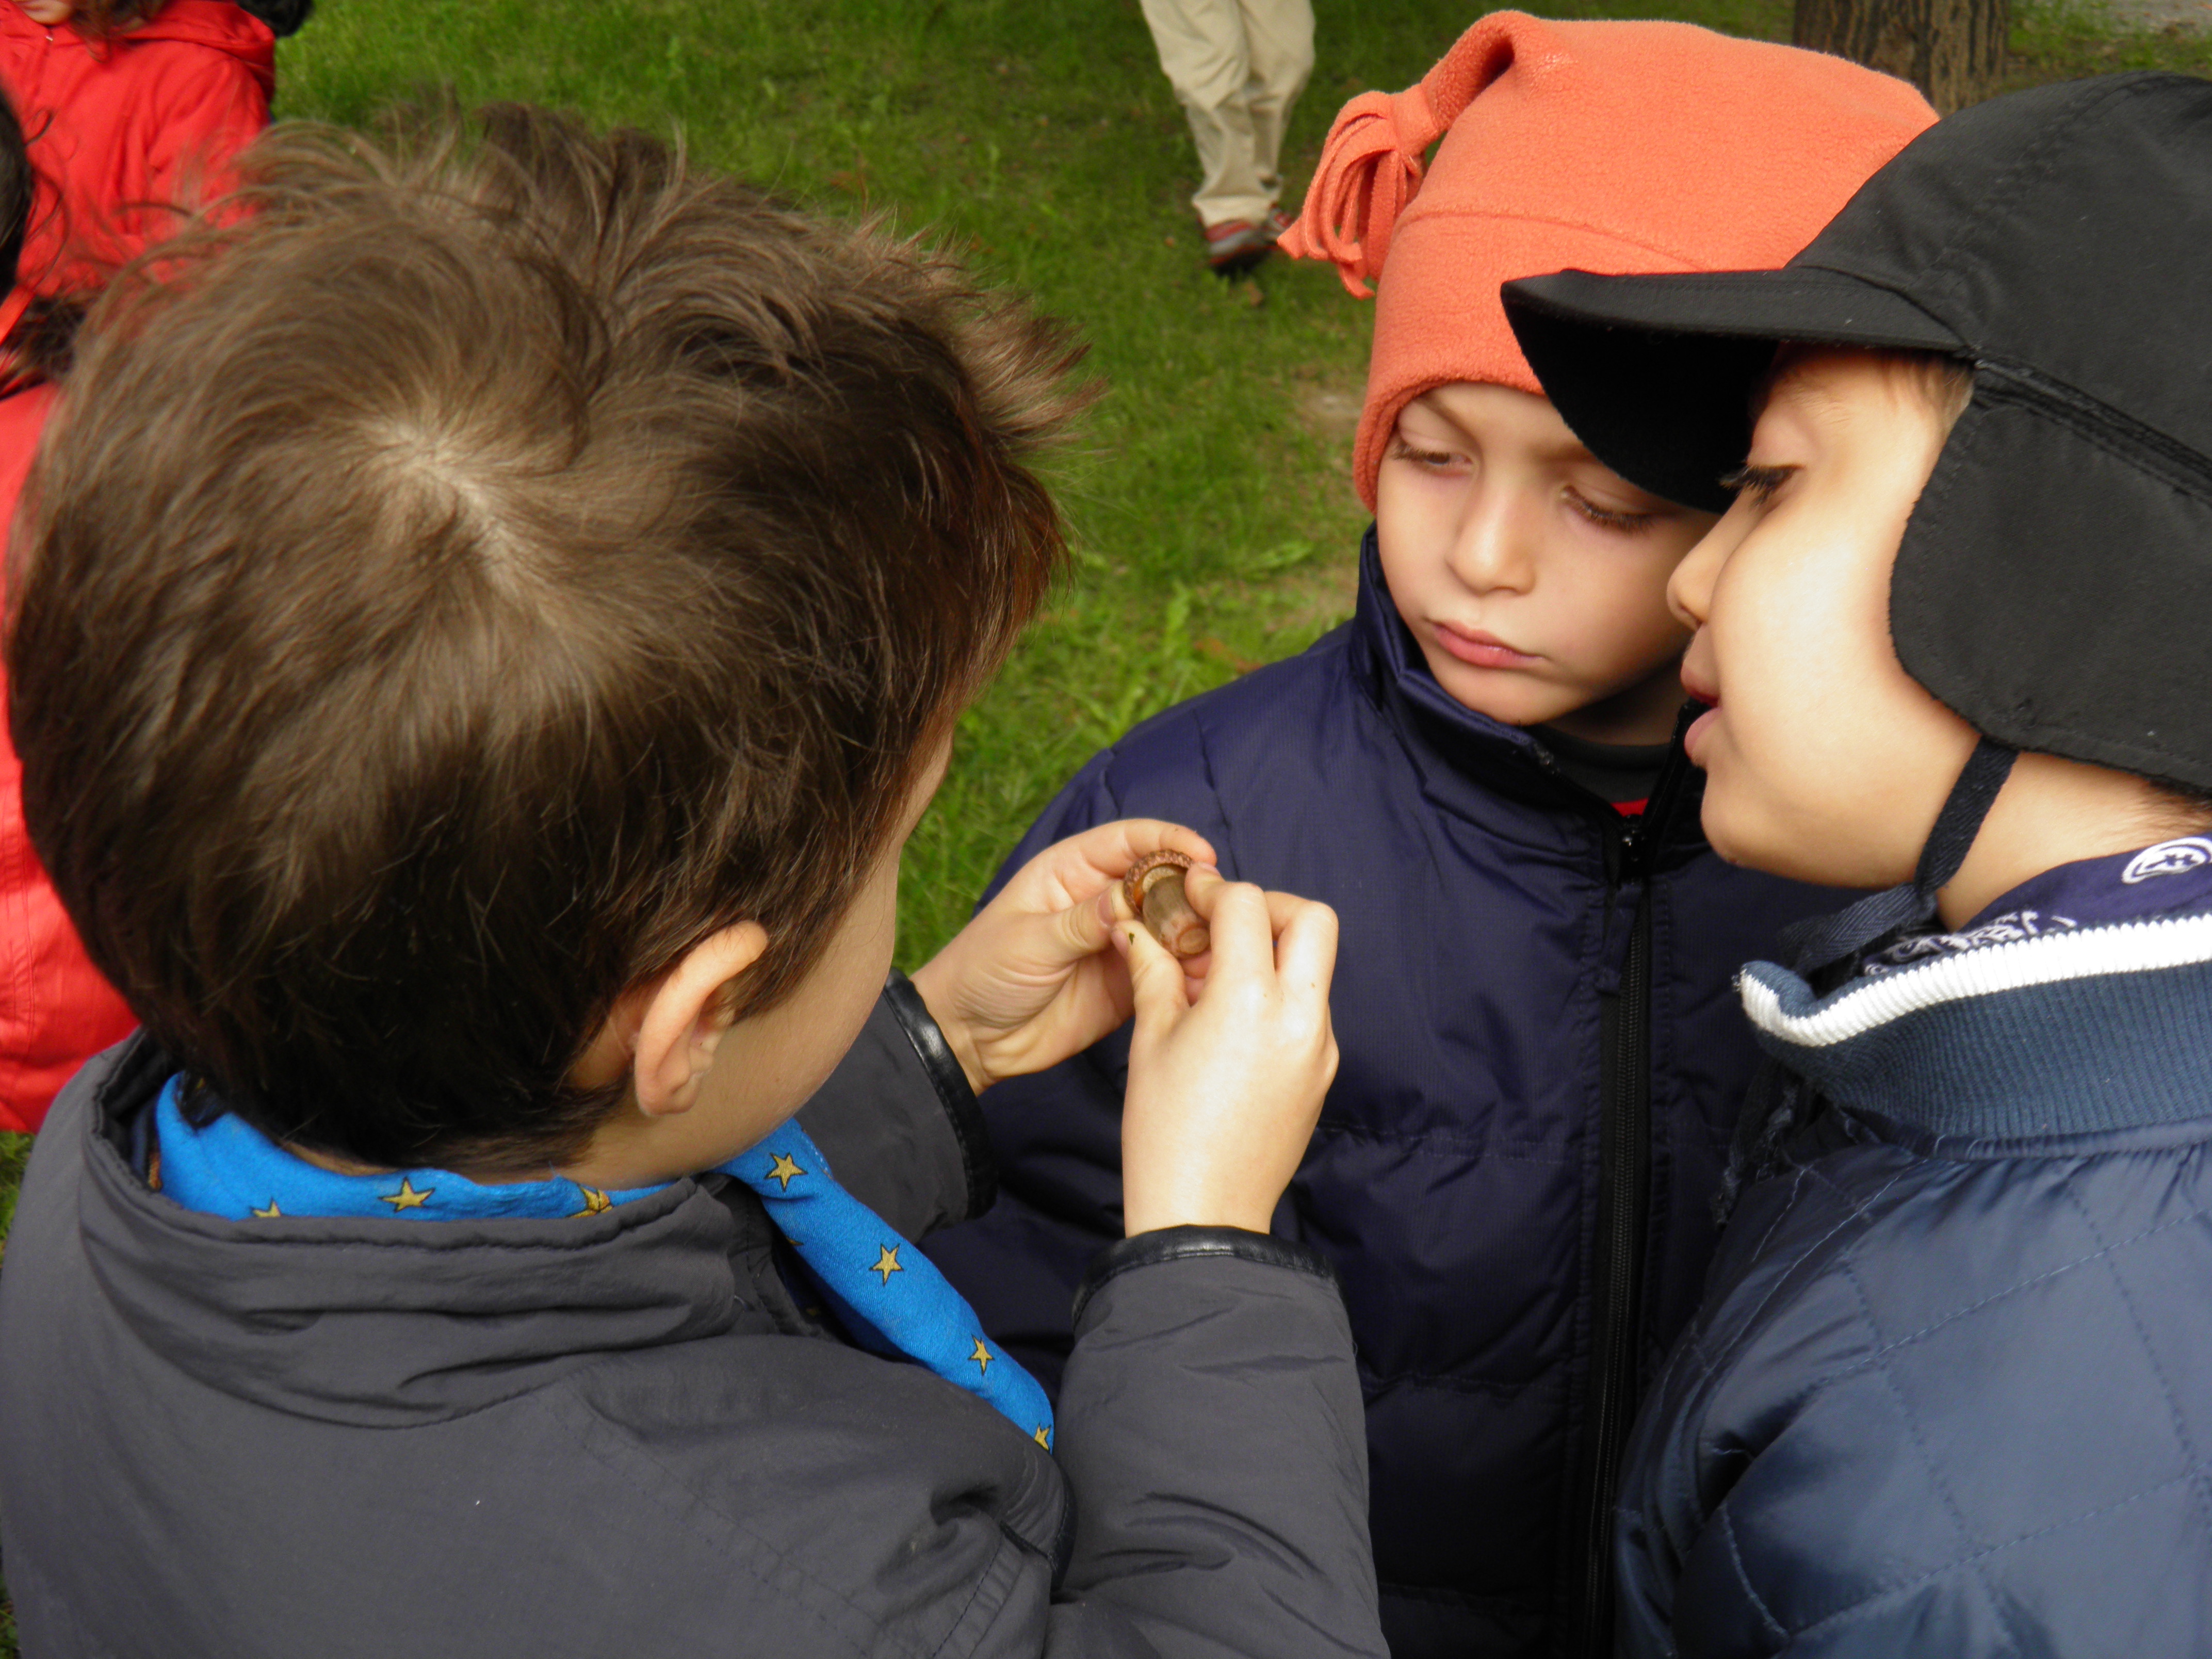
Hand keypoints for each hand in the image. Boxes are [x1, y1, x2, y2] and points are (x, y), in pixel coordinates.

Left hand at [908, 820, 1216, 1092]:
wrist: (968, 1038)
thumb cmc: (983, 972)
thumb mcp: (1028, 940)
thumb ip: (1081, 921)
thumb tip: (1129, 899)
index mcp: (1070, 871)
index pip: (1127, 842)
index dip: (1166, 841)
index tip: (1201, 853)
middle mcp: (1101, 901)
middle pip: (1160, 882)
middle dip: (1190, 889)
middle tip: (1217, 907)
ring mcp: (1117, 943)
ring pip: (1170, 927)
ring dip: (1195, 934)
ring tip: (1217, 946)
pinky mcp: (1128, 983)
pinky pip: (1166, 972)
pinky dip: (1188, 973)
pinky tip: (1204, 978)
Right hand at [1116, 876, 1338, 1235]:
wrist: (1202, 1215)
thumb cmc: (1164, 1132)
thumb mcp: (1150, 1040)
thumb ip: (1153, 971)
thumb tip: (1139, 929)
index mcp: (1251, 1000)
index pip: (1247, 904)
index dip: (1211, 889)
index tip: (1186, 897)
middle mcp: (1301, 1017)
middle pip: (1312, 918)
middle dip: (1266, 907)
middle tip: (1221, 926)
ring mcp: (1320, 1047)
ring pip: (1315, 965)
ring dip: (1272, 952)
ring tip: (1215, 978)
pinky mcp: (1322, 1073)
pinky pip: (1311, 1009)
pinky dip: (1279, 994)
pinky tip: (1232, 1019)